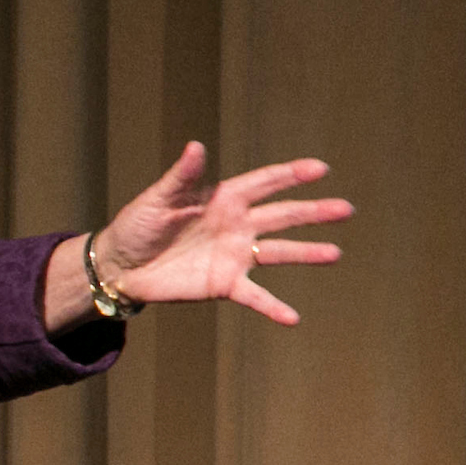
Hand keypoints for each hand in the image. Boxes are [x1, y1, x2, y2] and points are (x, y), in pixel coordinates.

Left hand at [46, 140, 350, 332]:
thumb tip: (195, 146)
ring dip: (306, 253)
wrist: (119, 267)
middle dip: (313, 212)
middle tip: (346, 209)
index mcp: (224, 198)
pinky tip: (293, 318)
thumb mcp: (157, 200)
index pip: (265, 183)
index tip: (320, 169)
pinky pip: (254, 296)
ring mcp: (234, 255)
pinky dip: (273, 307)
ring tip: (335, 254)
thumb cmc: (136, 226)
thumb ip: (181, 177)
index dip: (291, 175)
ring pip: (278, 252)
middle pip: (282, 215)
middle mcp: (237, 225)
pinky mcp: (224, 284)